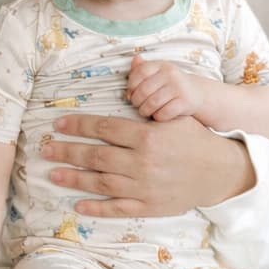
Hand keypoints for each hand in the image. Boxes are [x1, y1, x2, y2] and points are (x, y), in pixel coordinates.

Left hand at [43, 113, 255, 217]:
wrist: (222, 172)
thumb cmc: (196, 140)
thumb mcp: (175, 115)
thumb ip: (148, 96)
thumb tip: (133, 61)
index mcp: (147, 136)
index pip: (104, 129)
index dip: (78, 127)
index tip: (58, 125)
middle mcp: (142, 162)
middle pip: (95, 156)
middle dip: (67, 151)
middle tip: (45, 150)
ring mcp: (144, 186)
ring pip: (101, 182)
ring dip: (74, 178)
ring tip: (53, 174)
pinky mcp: (149, 206)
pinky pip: (117, 208)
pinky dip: (96, 208)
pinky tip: (78, 204)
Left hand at [127, 50, 204, 121]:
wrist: (196, 93)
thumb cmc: (170, 84)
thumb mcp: (158, 73)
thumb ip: (143, 68)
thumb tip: (134, 60)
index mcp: (162, 65)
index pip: (141, 72)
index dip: (131, 84)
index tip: (131, 92)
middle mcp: (171, 74)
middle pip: (144, 90)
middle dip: (136, 101)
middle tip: (137, 105)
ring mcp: (179, 88)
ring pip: (153, 103)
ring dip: (144, 111)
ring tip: (144, 111)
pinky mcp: (185, 102)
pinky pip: (164, 113)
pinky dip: (158, 117)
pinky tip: (158, 115)